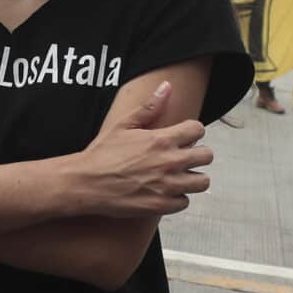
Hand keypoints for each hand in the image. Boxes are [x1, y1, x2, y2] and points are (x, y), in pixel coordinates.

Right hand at [73, 82, 212, 218]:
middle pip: (206, 156)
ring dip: (192, 177)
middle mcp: (170, 162)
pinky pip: (185, 202)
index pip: (198, 129)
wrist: (86, 183)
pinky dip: (177, 197)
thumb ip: (149, 106)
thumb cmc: (102, 153)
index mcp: (162, 139)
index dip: (192, 131)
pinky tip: (165, 191)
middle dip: (198, 153)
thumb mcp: (123, 124)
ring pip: (202, 182)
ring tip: (178, 176)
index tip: (184, 135)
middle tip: (185, 156)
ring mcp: (167, 186)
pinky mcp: (161, 205)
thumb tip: (166, 86)